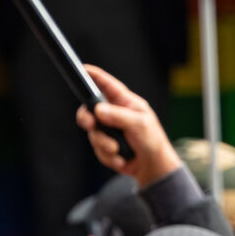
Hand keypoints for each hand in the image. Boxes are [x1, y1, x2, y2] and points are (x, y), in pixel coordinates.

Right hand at [76, 65, 180, 185]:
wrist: (152, 167)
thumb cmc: (151, 140)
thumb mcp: (139, 124)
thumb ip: (119, 116)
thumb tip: (98, 110)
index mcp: (123, 102)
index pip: (106, 84)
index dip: (93, 75)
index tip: (82, 68)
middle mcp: (112, 114)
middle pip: (88, 109)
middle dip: (86, 118)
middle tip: (90, 124)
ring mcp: (107, 130)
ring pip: (92, 133)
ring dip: (104, 144)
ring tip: (118, 150)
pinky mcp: (104, 146)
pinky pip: (97, 149)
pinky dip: (108, 156)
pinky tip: (121, 159)